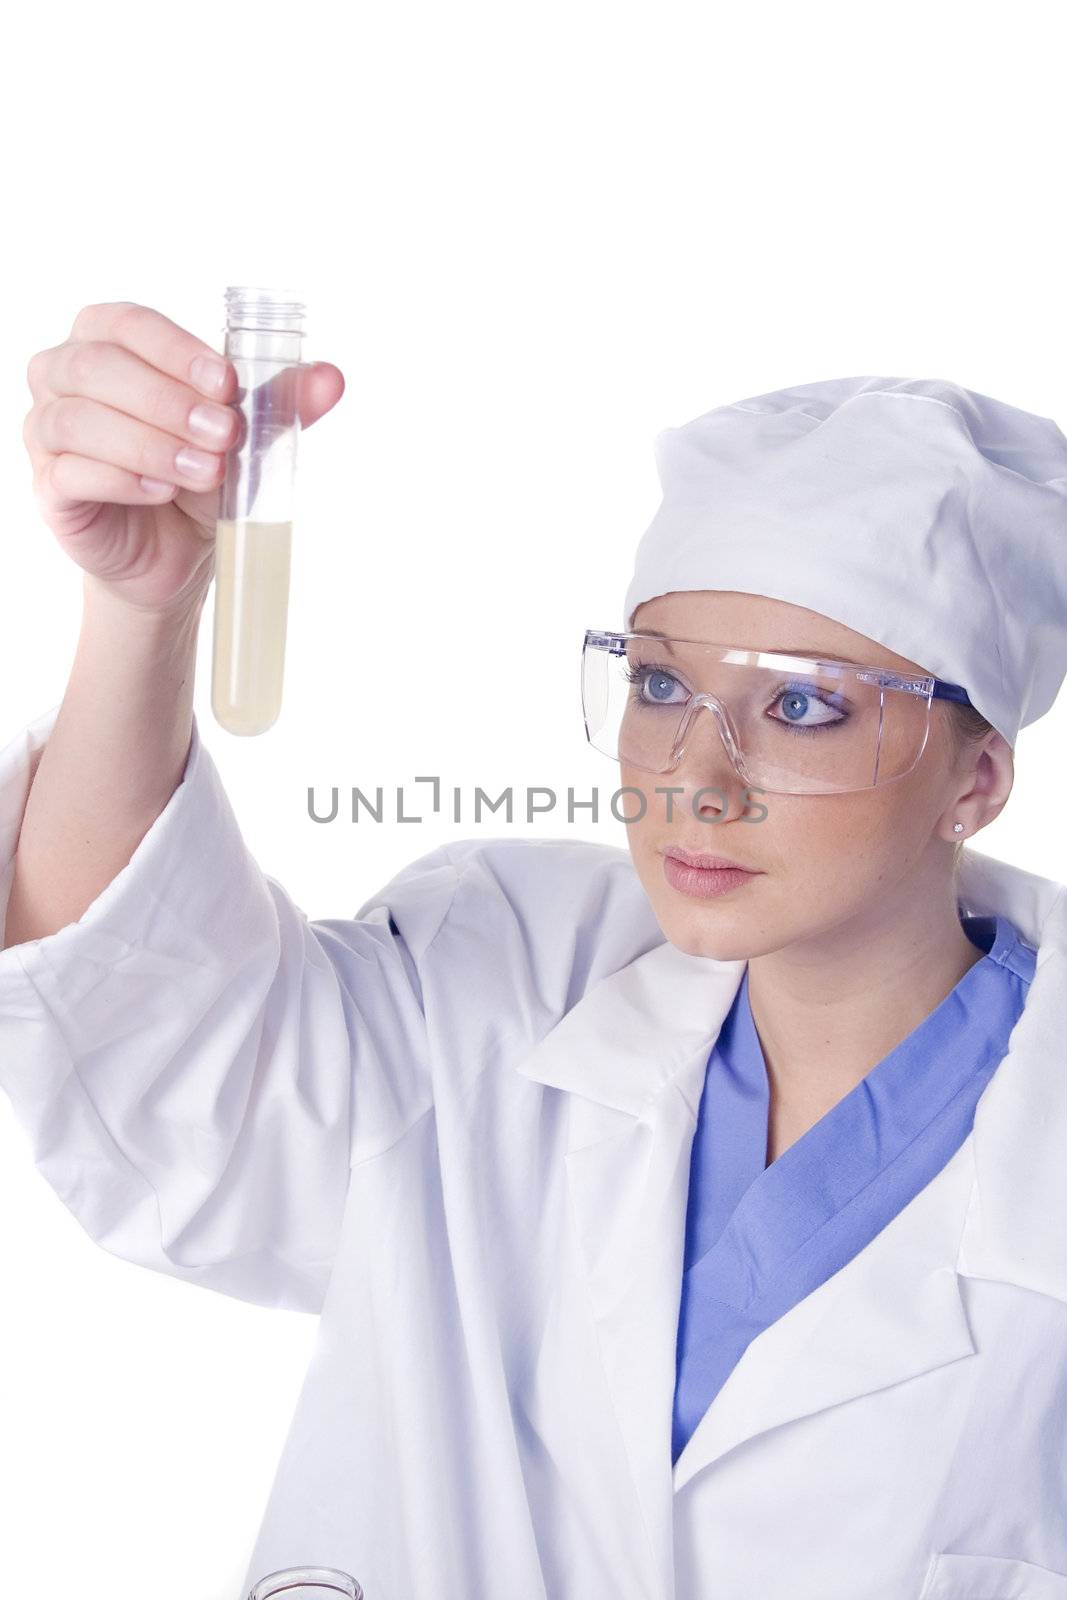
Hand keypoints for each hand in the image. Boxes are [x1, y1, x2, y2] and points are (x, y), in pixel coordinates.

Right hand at [22, 300, 343, 616]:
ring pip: (79, 419)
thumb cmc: (200, 475)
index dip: (176, 350)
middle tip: (223, 435)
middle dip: (166, 400)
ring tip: (204, 471)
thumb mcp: (246, 436)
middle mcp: (65, 375)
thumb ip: (282, 403)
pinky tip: (161, 491)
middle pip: (97, 367)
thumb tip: (333, 378)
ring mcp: (47, 430)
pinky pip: (70, 472)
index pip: (129, 324)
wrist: (176, 552)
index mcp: (108, 340)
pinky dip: (121, 479)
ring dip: (149, 443)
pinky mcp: (50, 486)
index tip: (226, 383)